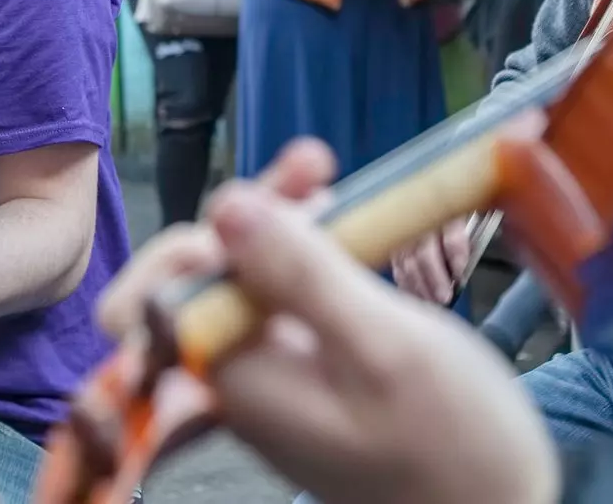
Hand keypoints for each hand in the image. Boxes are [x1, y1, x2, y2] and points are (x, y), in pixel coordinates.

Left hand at [103, 141, 560, 503]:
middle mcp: (239, 378)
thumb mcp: (385, 347)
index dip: (196, 237)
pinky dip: (306, 251)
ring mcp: (273, 371)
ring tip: (328, 176)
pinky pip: (283, 295)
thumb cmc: (456, 445)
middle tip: (315, 167)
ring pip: (243, 277)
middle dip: (246, 214)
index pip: (156, 300)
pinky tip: (341, 220)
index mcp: (237, 381)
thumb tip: (226, 207)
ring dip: (278, 221)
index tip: (265, 198)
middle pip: (198, 276)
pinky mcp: (307, 363)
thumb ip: (303, 276)